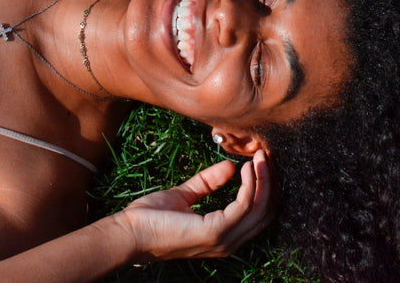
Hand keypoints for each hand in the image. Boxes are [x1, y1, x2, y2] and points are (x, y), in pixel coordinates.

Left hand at [119, 150, 272, 261]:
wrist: (129, 232)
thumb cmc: (150, 218)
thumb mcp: (184, 195)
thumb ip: (207, 183)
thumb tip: (230, 166)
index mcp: (223, 236)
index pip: (258, 215)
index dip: (264, 188)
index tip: (261, 161)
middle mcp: (229, 243)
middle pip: (266, 213)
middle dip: (270, 182)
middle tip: (267, 155)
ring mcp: (223, 240)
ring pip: (260, 209)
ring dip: (264, 180)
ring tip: (261, 157)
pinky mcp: (214, 232)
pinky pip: (243, 206)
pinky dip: (250, 186)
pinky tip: (246, 169)